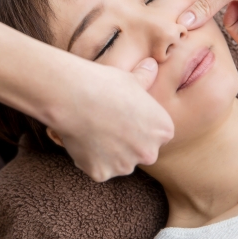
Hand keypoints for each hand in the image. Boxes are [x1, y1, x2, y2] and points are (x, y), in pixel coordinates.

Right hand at [52, 57, 173, 181]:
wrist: (75, 97)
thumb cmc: (106, 84)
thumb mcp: (131, 78)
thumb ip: (145, 77)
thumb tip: (151, 65)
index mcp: (163, 131)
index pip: (156, 134)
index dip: (139, 124)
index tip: (124, 114)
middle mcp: (149, 153)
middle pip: (140, 151)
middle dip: (127, 143)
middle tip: (108, 122)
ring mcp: (124, 166)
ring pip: (118, 162)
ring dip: (108, 152)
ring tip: (93, 129)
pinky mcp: (101, 174)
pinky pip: (97, 168)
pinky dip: (89, 158)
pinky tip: (82, 139)